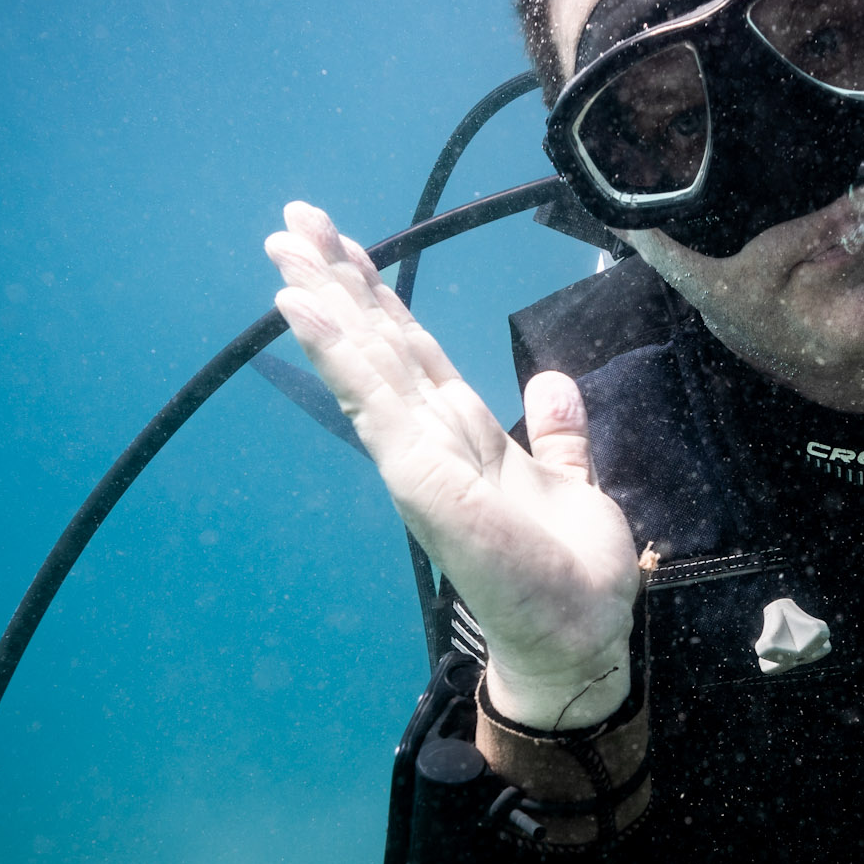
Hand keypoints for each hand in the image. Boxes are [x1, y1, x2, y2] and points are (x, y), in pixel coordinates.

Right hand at [265, 203, 638, 729]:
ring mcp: (422, 462)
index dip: (379, 299)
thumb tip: (551, 385)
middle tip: (291, 222)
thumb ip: (557, 436)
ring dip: (324, 304)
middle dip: (336, 283)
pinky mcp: (425, 482)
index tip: (344, 246)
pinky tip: (306, 311)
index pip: (413, 354)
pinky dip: (341, 354)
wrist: (579, 641)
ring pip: (368, 365)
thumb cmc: (570, 577)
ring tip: (284, 248)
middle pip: (379, 346)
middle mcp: (433, 444)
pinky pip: (378, 406)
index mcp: (465, 439)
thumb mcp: (575, 485)